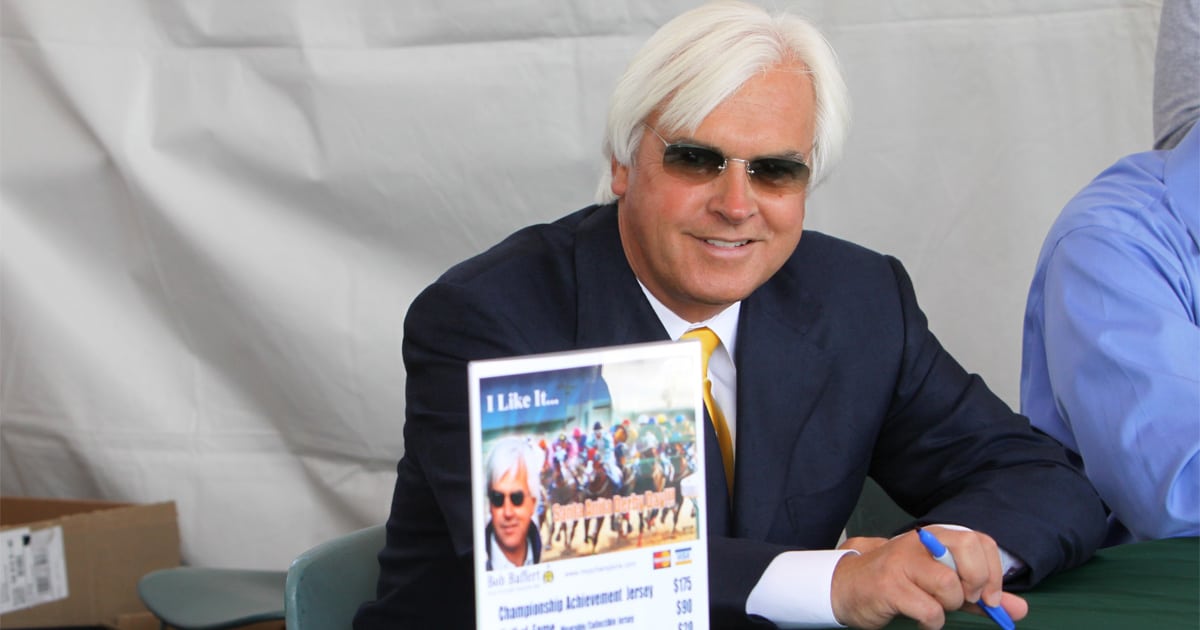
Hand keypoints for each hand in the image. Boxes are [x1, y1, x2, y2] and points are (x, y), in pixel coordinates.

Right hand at [829, 527, 1027, 628]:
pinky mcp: (890, 586)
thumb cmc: (899, 584)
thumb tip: (1019, 610)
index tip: (988, 598)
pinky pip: (930, 611)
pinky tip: (920, 619)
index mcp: (935, 537)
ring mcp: (902, 562)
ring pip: (949, 586)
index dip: (993, 573)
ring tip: (933, 607)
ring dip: (948, 607)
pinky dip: (931, 623)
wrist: (848, 587)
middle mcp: (920, 542)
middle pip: (968, 550)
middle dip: (976, 583)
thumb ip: (978, 595)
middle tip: (964, 599)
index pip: (980, 541)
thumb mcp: (942, 586)